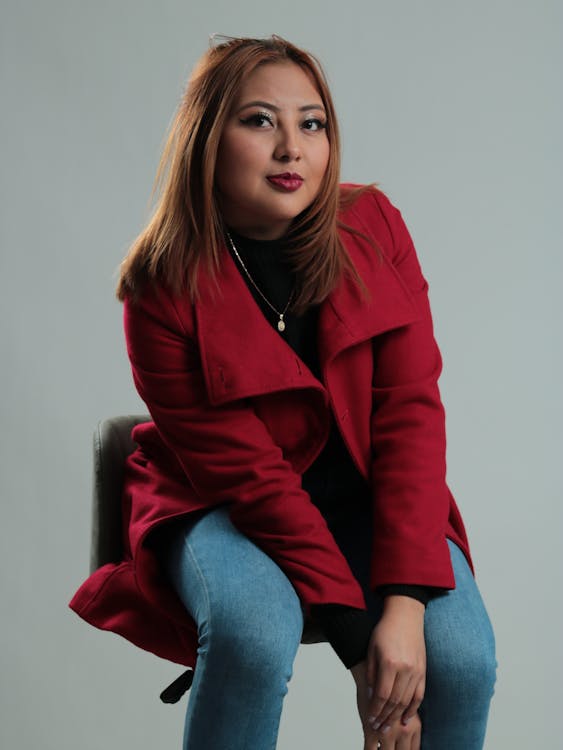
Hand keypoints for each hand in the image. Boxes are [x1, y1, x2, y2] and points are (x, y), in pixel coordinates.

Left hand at [354, 596, 425, 732]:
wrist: (405, 616)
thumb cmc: (385, 630)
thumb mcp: (372, 649)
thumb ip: (372, 674)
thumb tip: (371, 696)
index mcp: (390, 662)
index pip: (382, 695)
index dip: (376, 710)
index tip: (370, 720)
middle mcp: (405, 669)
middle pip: (395, 702)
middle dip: (385, 717)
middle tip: (379, 729)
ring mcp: (416, 671)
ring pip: (407, 701)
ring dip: (397, 716)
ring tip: (389, 726)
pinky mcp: (423, 671)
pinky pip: (419, 695)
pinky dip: (413, 709)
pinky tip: (406, 718)